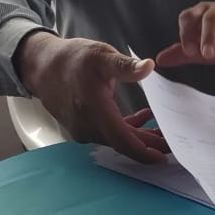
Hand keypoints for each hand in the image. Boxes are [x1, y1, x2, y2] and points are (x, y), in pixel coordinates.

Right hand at [14, 31, 168, 162]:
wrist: (41, 65)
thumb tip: (149, 67)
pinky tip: (142, 118)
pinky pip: (108, 133)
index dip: (144, 152)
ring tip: (162, 130)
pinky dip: (126, 129)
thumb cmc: (71, 59)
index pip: (122, 140)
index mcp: (94, 110)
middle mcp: (87, 125)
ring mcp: (83, 129)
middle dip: (148, 145)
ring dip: (139, 136)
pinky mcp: (82, 127)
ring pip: (117, 139)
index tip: (163, 159)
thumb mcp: (101, 55)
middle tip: (173, 143)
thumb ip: (126, 65)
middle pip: (123, 143)